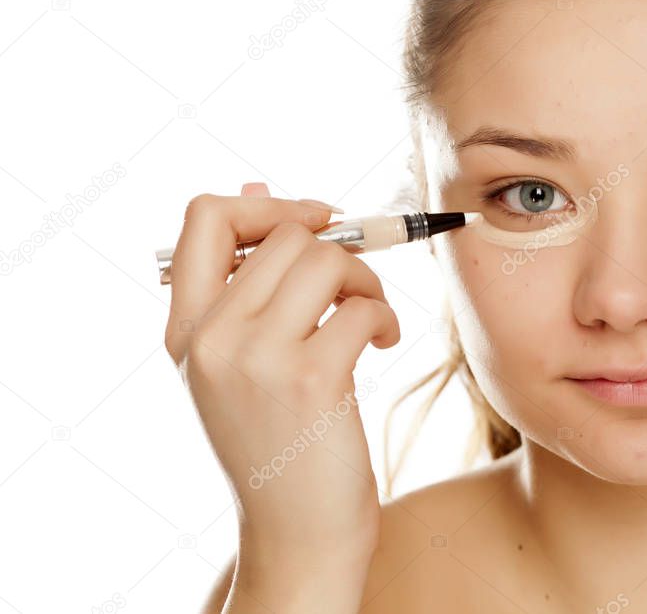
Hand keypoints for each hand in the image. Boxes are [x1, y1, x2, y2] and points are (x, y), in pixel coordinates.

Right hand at [163, 183, 398, 564]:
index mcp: (185, 331)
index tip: (314, 227)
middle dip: (339, 249)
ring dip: (367, 281)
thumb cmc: (280, 443)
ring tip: (370, 319)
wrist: (297, 534)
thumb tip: (256, 188)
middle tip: (355, 290)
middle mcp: (210, 340)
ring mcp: (255, 359)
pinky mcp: (308, 380)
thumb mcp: (240, 364)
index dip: (268, 206)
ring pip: (327, 258)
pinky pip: (363, 305)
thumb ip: (243, 284)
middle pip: (286, 233)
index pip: (203, 218)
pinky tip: (380, 345)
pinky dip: (385, 318)